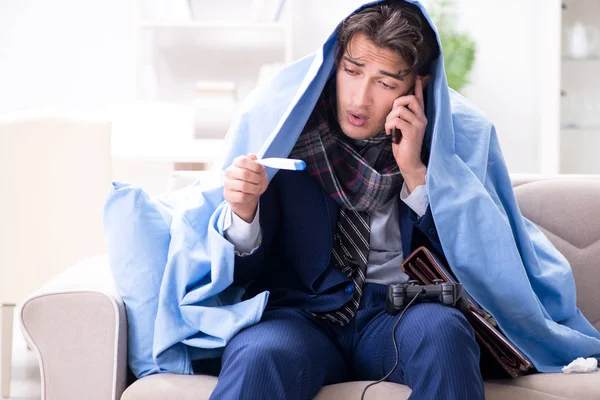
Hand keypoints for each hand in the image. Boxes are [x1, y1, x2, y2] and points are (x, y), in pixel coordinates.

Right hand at [224, 154, 268, 222]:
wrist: (249, 195)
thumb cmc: (253, 181)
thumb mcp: (258, 171)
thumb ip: (256, 163)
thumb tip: (253, 156)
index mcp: (236, 162)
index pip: (243, 160)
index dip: (255, 165)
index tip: (261, 170)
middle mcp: (229, 172)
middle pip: (244, 174)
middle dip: (256, 179)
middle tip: (259, 181)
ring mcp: (227, 183)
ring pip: (243, 186)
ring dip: (254, 188)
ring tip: (257, 189)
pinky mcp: (228, 195)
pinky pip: (242, 196)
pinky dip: (250, 196)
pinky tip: (250, 195)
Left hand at [385, 76, 427, 191]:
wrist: (409, 162)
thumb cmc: (404, 146)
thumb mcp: (402, 128)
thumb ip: (402, 117)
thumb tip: (395, 106)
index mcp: (420, 116)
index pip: (420, 97)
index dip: (418, 86)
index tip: (417, 76)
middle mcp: (422, 118)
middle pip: (409, 98)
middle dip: (396, 103)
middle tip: (391, 116)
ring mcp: (418, 124)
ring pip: (400, 109)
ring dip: (390, 118)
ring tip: (389, 127)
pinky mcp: (412, 132)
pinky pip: (397, 120)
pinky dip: (389, 125)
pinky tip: (389, 132)